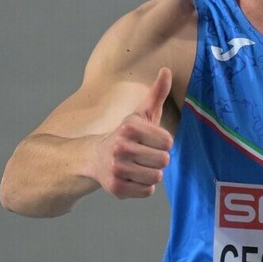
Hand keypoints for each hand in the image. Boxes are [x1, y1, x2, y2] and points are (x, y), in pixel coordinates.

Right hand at [94, 68, 173, 198]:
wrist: (94, 158)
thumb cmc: (127, 134)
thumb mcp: (142, 113)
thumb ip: (157, 93)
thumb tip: (166, 70)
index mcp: (129, 127)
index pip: (168, 142)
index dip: (162, 142)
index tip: (150, 140)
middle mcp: (120, 148)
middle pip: (163, 160)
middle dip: (157, 158)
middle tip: (143, 154)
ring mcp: (117, 169)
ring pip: (156, 177)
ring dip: (151, 172)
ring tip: (137, 165)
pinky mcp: (115, 188)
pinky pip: (147, 191)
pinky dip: (143, 186)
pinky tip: (131, 176)